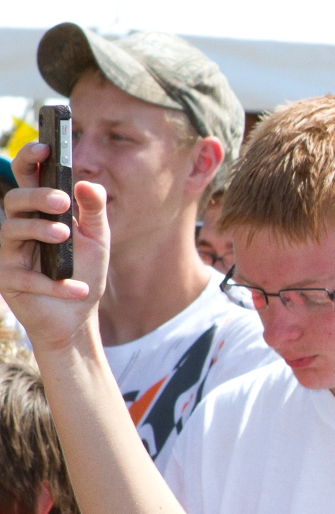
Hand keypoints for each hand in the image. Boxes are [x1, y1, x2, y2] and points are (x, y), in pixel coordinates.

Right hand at [0, 142, 108, 350]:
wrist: (78, 317)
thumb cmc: (83, 272)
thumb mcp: (97, 240)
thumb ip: (94, 211)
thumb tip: (88, 183)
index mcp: (38, 212)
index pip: (28, 179)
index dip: (30, 159)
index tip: (46, 147)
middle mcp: (18, 227)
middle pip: (14, 199)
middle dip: (37, 196)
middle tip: (62, 200)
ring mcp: (9, 253)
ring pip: (11, 230)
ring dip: (39, 231)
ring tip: (66, 235)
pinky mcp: (7, 281)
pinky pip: (23, 277)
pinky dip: (52, 284)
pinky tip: (77, 289)